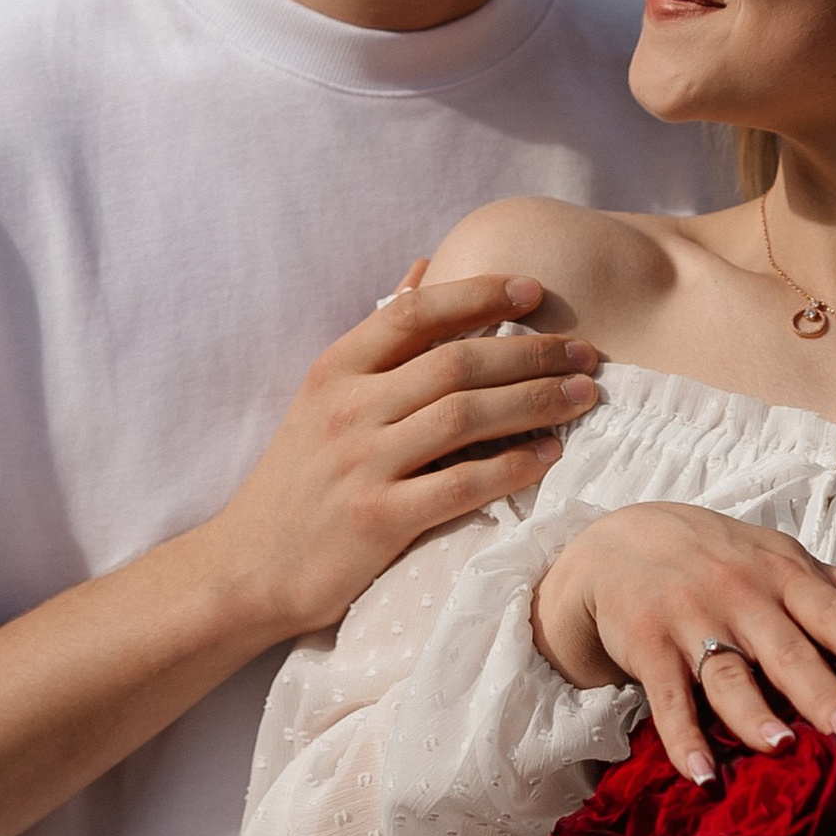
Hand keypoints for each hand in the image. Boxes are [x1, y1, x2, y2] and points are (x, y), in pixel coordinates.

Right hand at [215, 275, 600, 641]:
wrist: (249, 566)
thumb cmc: (297, 478)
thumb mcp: (323, 394)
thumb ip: (378, 335)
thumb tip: (422, 268)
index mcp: (336, 369)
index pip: (416, 312)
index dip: (480, 294)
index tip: (534, 290)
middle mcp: (349, 408)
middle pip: (456, 362)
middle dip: (532, 353)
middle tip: (586, 352)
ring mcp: (363, 464)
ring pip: (465, 416)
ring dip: (534, 402)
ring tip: (583, 396)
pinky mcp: (379, 520)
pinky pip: (460, 485)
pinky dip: (511, 466)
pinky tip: (548, 457)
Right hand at [531, 504, 835, 782]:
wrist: (622, 542)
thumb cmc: (728, 561)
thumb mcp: (789, 563)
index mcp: (784, 577)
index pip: (828, 608)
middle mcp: (741, 598)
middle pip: (785, 650)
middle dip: (819, 690)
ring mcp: (692, 624)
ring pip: (727, 677)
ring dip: (752, 714)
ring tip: (780, 746)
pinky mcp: (649, 651)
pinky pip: (667, 701)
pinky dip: (683, 739)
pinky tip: (702, 776)